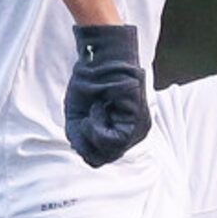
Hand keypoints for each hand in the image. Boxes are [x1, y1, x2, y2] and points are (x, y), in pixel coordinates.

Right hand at [64, 24, 150, 166]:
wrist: (100, 57)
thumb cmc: (89, 83)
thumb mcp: (78, 117)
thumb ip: (83, 142)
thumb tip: (92, 161)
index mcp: (122, 133)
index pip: (99, 157)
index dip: (83, 144)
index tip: (83, 119)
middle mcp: (134, 134)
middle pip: (102, 159)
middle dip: (87, 139)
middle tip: (89, 113)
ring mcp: (139, 129)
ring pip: (109, 153)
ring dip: (92, 131)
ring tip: (96, 108)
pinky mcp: (138, 121)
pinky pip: (114, 141)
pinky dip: (97, 126)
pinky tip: (99, 107)